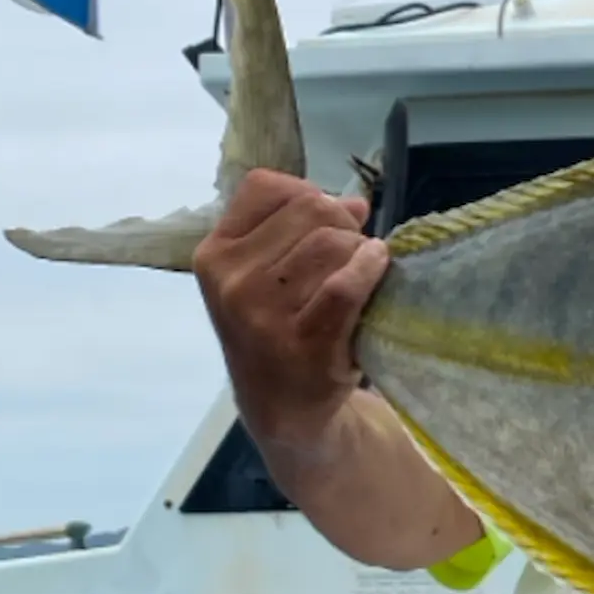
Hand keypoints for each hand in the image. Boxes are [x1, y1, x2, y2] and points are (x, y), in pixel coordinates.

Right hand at [193, 170, 389, 448]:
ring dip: (359, 250)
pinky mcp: (302, 339)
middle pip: (310, 208)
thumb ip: (303, 229)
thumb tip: (356, 202)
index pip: (266, 187)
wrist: (284, 406)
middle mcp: (230, 279)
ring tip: (360, 272)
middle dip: (341, 224)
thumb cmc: (281, 329)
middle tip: (350, 253)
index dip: (307, 194)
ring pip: (332, 241)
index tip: (322, 221)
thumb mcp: (269, 274)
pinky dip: (370, 267)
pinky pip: (345, 283)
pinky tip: (378, 268)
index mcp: (215, 254)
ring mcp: (262, 311)